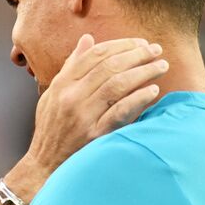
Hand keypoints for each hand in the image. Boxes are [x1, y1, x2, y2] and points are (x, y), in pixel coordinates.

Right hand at [21, 35, 168, 180]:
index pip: (95, 54)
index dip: (121, 45)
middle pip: (109, 66)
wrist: (43, 165)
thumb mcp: (54, 93)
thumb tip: (88, 39)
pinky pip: (120, 112)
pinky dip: (138, 99)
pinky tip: (153, 91)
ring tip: (161, 66)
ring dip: (143, 72)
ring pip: (117, 85)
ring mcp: (83, 116)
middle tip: (157, 50)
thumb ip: (72, 66)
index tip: (140, 42)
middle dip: (137, 54)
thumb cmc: (52, 128)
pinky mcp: (94, 135)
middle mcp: (71, 96)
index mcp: (62, 83)